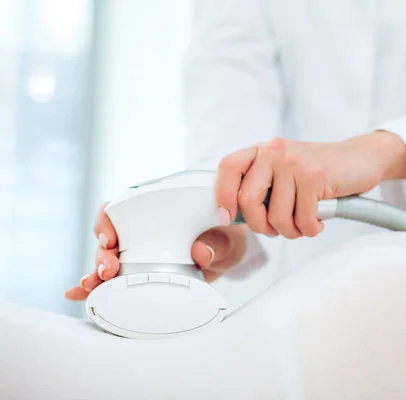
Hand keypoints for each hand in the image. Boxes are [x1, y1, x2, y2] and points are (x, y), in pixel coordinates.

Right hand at [64, 204, 247, 300]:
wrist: (229, 253)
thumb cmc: (223, 234)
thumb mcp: (224, 237)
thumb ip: (215, 243)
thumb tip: (201, 252)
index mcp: (153, 211)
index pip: (117, 208)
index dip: (106, 222)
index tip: (110, 239)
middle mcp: (139, 230)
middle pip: (107, 238)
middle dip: (101, 256)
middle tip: (108, 270)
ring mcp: (136, 253)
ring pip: (105, 261)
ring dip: (95, 274)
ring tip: (92, 287)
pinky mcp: (138, 274)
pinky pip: (111, 280)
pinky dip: (93, 288)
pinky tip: (78, 296)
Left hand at [215, 130, 405, 238]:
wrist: (360, 159)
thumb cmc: (320, 172)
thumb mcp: (285, 171)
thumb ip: (262, 185)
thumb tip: (234, 215)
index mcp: (262, 150)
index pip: (228, 168)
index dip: (223, 195)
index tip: (227, 217)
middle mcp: (274, 151)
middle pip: (248, 200)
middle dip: (261, 225)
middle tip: (275, 229)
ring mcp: (294, 163)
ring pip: (277, 216)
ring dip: (291, 231)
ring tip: (303, 223)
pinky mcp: (314, 177)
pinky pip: (303, 220)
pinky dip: (311, 229)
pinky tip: (318, 221)